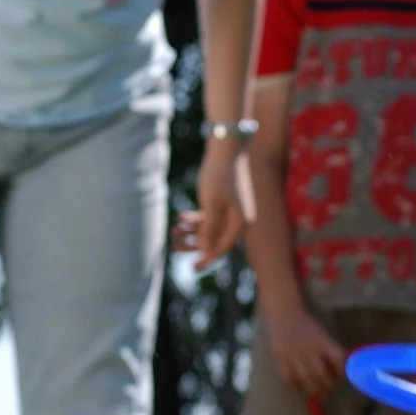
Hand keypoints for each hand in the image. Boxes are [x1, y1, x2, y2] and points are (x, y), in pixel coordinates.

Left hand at [173, 141, 254, 271]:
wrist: (227, 147)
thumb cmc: (220, 174)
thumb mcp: (211, 203)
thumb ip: (209, 228)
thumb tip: (205, 251)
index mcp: (242, 222)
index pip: (224, 247)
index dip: (207, 257)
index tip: (193, 267)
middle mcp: (241, 219)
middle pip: (216, 239)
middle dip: (195, 244)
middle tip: (176, 250)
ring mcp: (234, 210)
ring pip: (211, 227)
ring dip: (192, 230)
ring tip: (173, 232)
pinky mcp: (227, 201)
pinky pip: (211, 216)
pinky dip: (196, 218)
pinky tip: (180, 218)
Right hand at [266, 306, 345, 396]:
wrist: (285, 315)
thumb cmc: (306, 326)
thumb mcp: (322, 335)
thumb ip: (330, 350)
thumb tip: (338, 370)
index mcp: (323, 341)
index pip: (338, 359)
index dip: (341, 371)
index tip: (341, 377)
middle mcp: (309, 349)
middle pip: (321, 374)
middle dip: (327, 386)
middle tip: (329, 390)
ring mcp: (294, 355)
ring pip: (306, 379)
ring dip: (313, 390)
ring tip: (317, 393)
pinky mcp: (281, 359)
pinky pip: (289, 378)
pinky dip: (295, 386)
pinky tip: (300, 387)